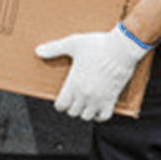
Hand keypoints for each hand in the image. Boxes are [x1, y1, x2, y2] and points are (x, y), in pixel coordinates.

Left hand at [34, 24, 152, 121]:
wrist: (122, 48)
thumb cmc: (98, 45)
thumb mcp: (73, 43)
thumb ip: (55, 48)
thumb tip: (38, 51)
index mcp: (73, 83)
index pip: (61, 105)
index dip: (60, 103)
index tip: (62, 98)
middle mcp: (84, 94)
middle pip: (73, 112)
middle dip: (71, 107)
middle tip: (74, 99)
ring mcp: (98, 98)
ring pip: (86, 116)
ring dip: (84, 111)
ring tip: (85, 103)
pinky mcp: (111, 99)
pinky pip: (103, 116)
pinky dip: (99, 116)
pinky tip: (97, 109)